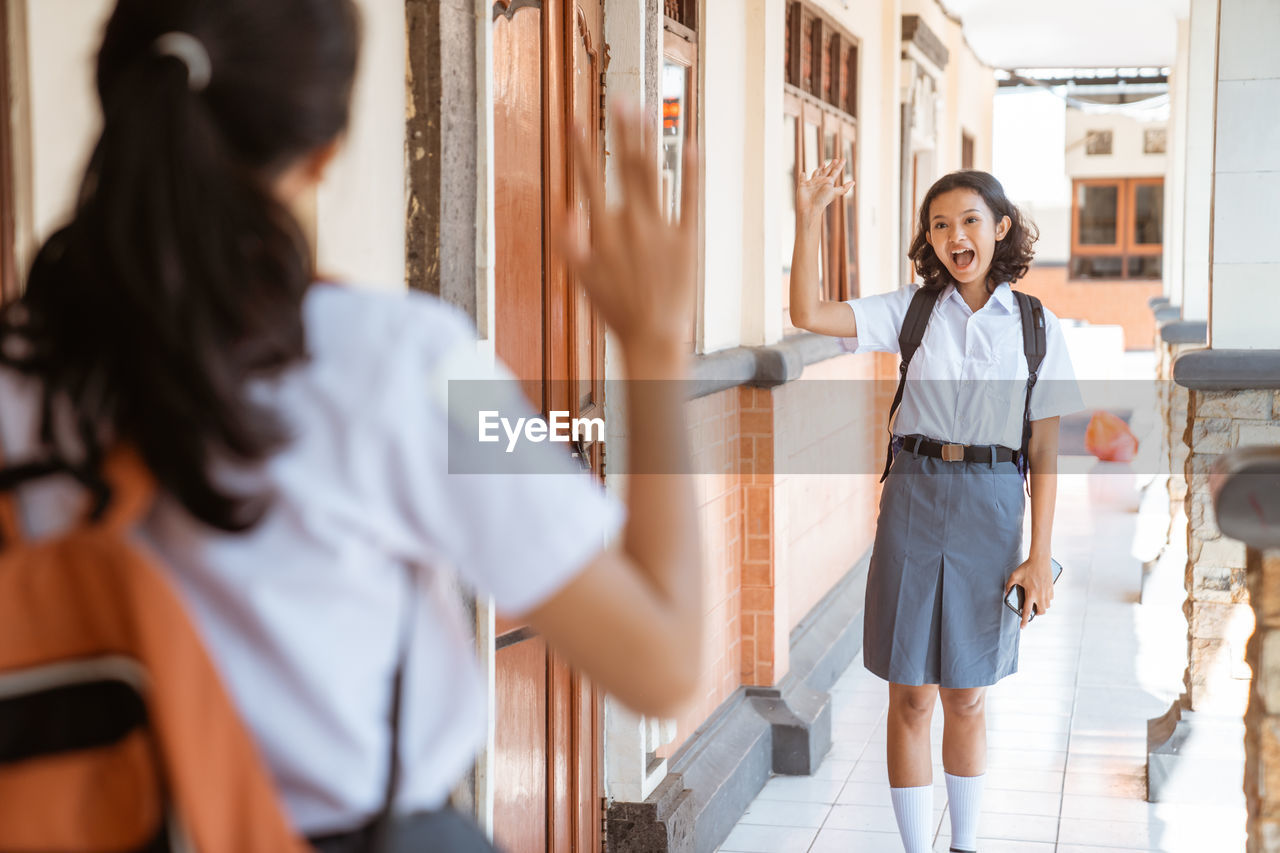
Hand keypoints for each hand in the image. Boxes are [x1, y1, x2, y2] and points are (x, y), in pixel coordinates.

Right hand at [558, 102, 697, 369]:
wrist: (652, 336)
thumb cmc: (615, 310)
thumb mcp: (582, 278)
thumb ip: (570, 242)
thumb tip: (567, 208)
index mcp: (603, 231)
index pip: (588, 180)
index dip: (580, 148)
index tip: (574, 121)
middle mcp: (632, 224)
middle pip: (626, 167)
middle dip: (622, 130)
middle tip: (620, 100)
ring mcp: (661, 229)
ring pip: (653, 175)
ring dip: (648, 140)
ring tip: (646, 111)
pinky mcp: (687, 239)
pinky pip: (689, 198)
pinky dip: (690, 170)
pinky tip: (691, 144)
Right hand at [796, 158, 852, 224]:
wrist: (810, 207)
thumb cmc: (822, 200)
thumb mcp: (835, 192)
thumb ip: (844, 188)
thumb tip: (854, 182)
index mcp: (828, 182)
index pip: (835, 172)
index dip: (839, 166)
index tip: (843, 159)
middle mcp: (821, 182)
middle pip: (827, 171)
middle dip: (831, 166)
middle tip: (835, 159)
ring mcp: (812, 183)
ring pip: (816, 173)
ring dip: (819, 169)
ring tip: (823, 163)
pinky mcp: (803, 185)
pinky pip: (802, 179)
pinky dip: (802, 176)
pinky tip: (803, 173)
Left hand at [1005, 555, 1054, 629]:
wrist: (1040, 559)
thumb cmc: (1027, 567)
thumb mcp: (1014, 576)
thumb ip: (1009, 586)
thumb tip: (1006, 593)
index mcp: (1030, 594)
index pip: (1026, 611)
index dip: (1024, 620)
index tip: (1023, 627)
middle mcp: (1040, 595)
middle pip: (1041, 612)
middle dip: (1036, 614)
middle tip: (1031, 610)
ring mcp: (1047, 592)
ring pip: (1047, 606)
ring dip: (1042, 606)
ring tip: (1036, 602)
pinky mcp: (1052, 588)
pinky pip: (1051, 598)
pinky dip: (1047, 599)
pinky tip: (1042, 595)